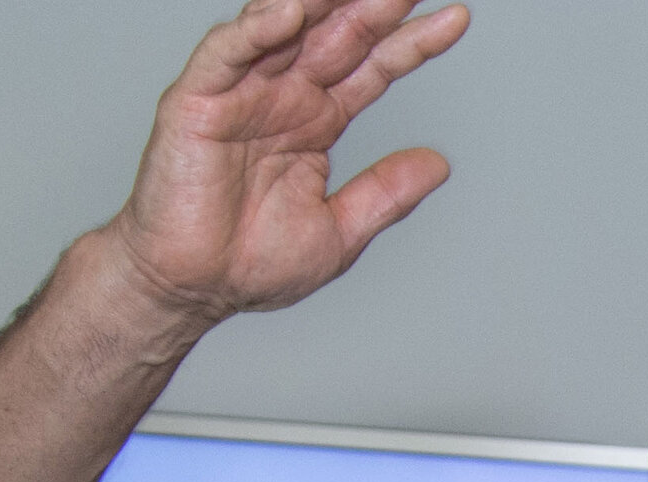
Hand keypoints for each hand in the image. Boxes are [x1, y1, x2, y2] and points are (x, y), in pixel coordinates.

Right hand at [106, 0, 470, 337]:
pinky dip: (257, 31)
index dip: (413, 43)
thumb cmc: (250, 261)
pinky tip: (290, 11)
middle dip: (375, 3)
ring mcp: (241, 94)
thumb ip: (387, 193)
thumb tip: (438, 164)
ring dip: (320, 1)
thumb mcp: (341, 231)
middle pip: (337, 36)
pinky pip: (228, 55)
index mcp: (316, 122)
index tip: (456, 18)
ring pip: (284, 29)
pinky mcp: (197, 103)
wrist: (192, 287)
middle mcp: (282, 98)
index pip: (373, 69)